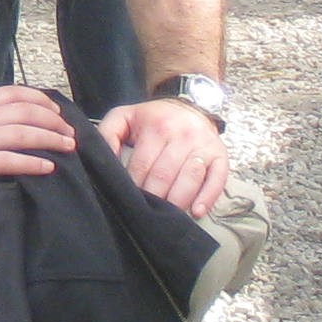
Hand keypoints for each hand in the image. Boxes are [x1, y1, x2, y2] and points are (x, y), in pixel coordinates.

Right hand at [0, 85, 77, 189]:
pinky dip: (32, 163)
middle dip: (53, 121)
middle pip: (25, 113)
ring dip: (50, 139)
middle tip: (69, 132)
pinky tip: (47, 168)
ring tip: (68, 147)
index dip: (38, 99)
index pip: (11, 93)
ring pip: (23, 134)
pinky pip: (9, 161)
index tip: (54, 108)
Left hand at [96, 97, 228, 217]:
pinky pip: (217, 180)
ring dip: (176, 201)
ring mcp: (203, 147)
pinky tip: (195, 212)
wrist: (191, 105)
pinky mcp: (220, 157)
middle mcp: (183, 136)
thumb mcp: (125, 117)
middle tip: (143, 212)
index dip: (132, 185)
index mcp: (157, 127)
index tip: (126, 198)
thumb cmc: (153, 118)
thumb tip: (102, 159)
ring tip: (165, 215)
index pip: (142, 165)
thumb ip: (107, 134)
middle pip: (164, 176)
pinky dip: (207, 198)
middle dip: (152, 197)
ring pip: (190, 179)